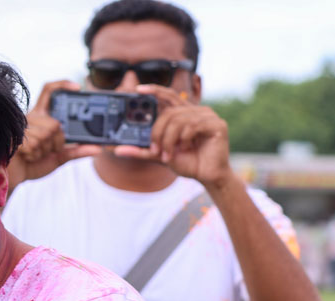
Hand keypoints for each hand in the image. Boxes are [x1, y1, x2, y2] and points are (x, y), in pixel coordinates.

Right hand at [8, 80, 100, 190]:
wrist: (14, 178)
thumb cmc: (34, 165)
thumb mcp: (60, 157)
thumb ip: (77, 151)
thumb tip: (98, 149)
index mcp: (41, 116)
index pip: (50, 90)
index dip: (63, 84)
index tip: (78, 87)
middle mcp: (31, 116)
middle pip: (56, 124)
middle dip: (56, 143)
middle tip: (47, 151)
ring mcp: (21, 125)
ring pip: (46, 135)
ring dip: (44, 151)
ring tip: (34, 154)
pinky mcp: (14, 136)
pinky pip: (34, 145)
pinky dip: (34, 156)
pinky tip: (27, 157)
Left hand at [113, 84, 232, 187]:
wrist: (207, 177)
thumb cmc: (187, 163)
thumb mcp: (160, 156)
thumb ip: (141, 151)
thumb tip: (117, 150)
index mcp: (183, 114)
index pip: (168, 96)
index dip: (154, 90)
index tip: (138, 89)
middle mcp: (196, 111)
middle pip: (169, 113)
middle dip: (158, 132)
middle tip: (156, 150)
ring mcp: (208, 116)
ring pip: (179, 120)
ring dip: (170, 140)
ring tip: (170, 154)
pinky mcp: (217, 124)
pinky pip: (193, 125)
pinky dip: (184, 139)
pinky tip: (187, 148)